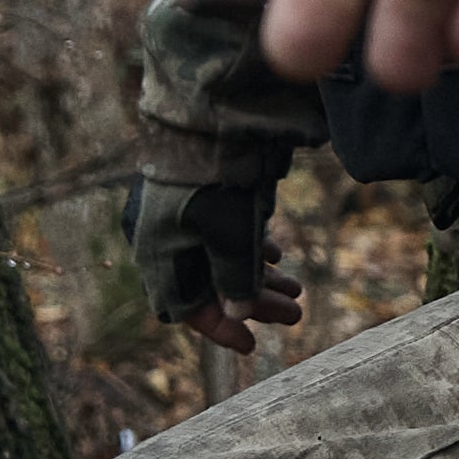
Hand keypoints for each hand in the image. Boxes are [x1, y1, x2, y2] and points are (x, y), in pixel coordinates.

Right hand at [130, 173, 305, 349]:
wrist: (214, 113)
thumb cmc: (216, 180)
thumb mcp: (230, 237)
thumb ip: (235, 279)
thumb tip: (240, 313)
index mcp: (160, 251)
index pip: (184, 306)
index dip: (219, 327)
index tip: (251, 344)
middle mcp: (168, 236)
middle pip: (212, 284)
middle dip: (254, 302)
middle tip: (295, 315)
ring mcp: (188, 214)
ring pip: (224, 258)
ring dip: (260, 278)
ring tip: (298, 291)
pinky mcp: (207, 194)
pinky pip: (227, 232)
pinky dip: (251, 248)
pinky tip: (276, 256)